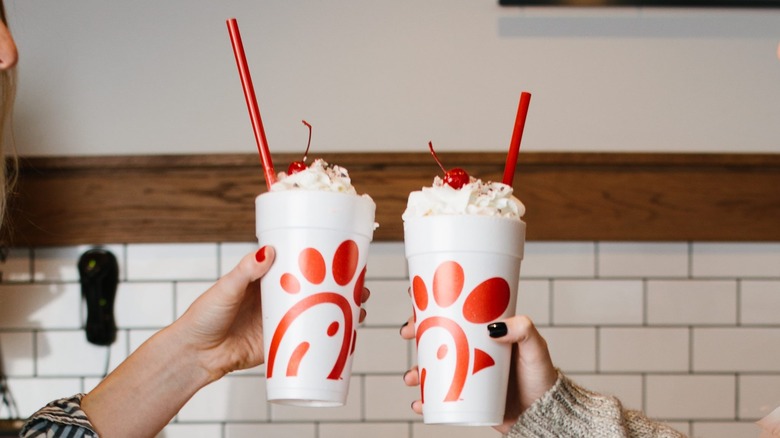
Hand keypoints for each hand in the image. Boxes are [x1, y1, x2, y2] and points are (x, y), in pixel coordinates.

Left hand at [176, 246, 371, 381]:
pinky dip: (326, 337)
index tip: (345, 257)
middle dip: (341, 287)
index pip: (300, 265)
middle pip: (316, 289)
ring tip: (360, 310)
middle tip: (361, 287)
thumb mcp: (226, 289)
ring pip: (317, 313)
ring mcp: (281, 321)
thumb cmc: (203, 317)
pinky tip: (345, 336)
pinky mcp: (280, 344)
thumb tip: (266, 252)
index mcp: (266, 279)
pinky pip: (308, 339)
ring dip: (340, 311)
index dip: (323, 261)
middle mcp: (278, 298)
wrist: (194, 355)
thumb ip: (244, 272)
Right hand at [400, 314, 557, 433]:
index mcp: (484, 330)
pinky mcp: (465, 396)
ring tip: (411, 377)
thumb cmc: (541, 376)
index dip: (432, 301)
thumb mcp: (535, 347)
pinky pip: (437, 397)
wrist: (543, 414)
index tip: (413, 295)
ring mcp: (465, 372)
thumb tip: (493, 327)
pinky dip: (425, 401)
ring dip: (415, 370)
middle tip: (406, 332)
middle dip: (415, 331)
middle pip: (435, 334)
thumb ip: (523, 330)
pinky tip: (420, 403)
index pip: (455, 309)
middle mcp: (471, 348)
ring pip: (431, 366)